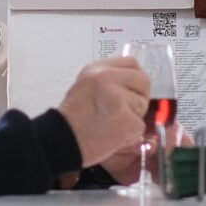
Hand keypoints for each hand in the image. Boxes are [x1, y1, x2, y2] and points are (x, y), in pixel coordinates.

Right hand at [59, 57, 153, 174]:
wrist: (62, 141)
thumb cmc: (72, 120)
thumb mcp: (85, 86)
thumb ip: (109, 80)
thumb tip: (131, 84)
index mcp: (97, 69)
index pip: (132, 63)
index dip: (135, 79)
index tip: (131, 90)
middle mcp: (108, 79)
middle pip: (143, 81)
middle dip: (138, 98)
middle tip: (120, 111)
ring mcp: (118, 98)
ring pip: (142, 105)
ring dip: (132, 118)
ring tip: (110, 123)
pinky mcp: (127, 120)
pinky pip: (140, 126)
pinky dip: (130, 134)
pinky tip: (113, 134)